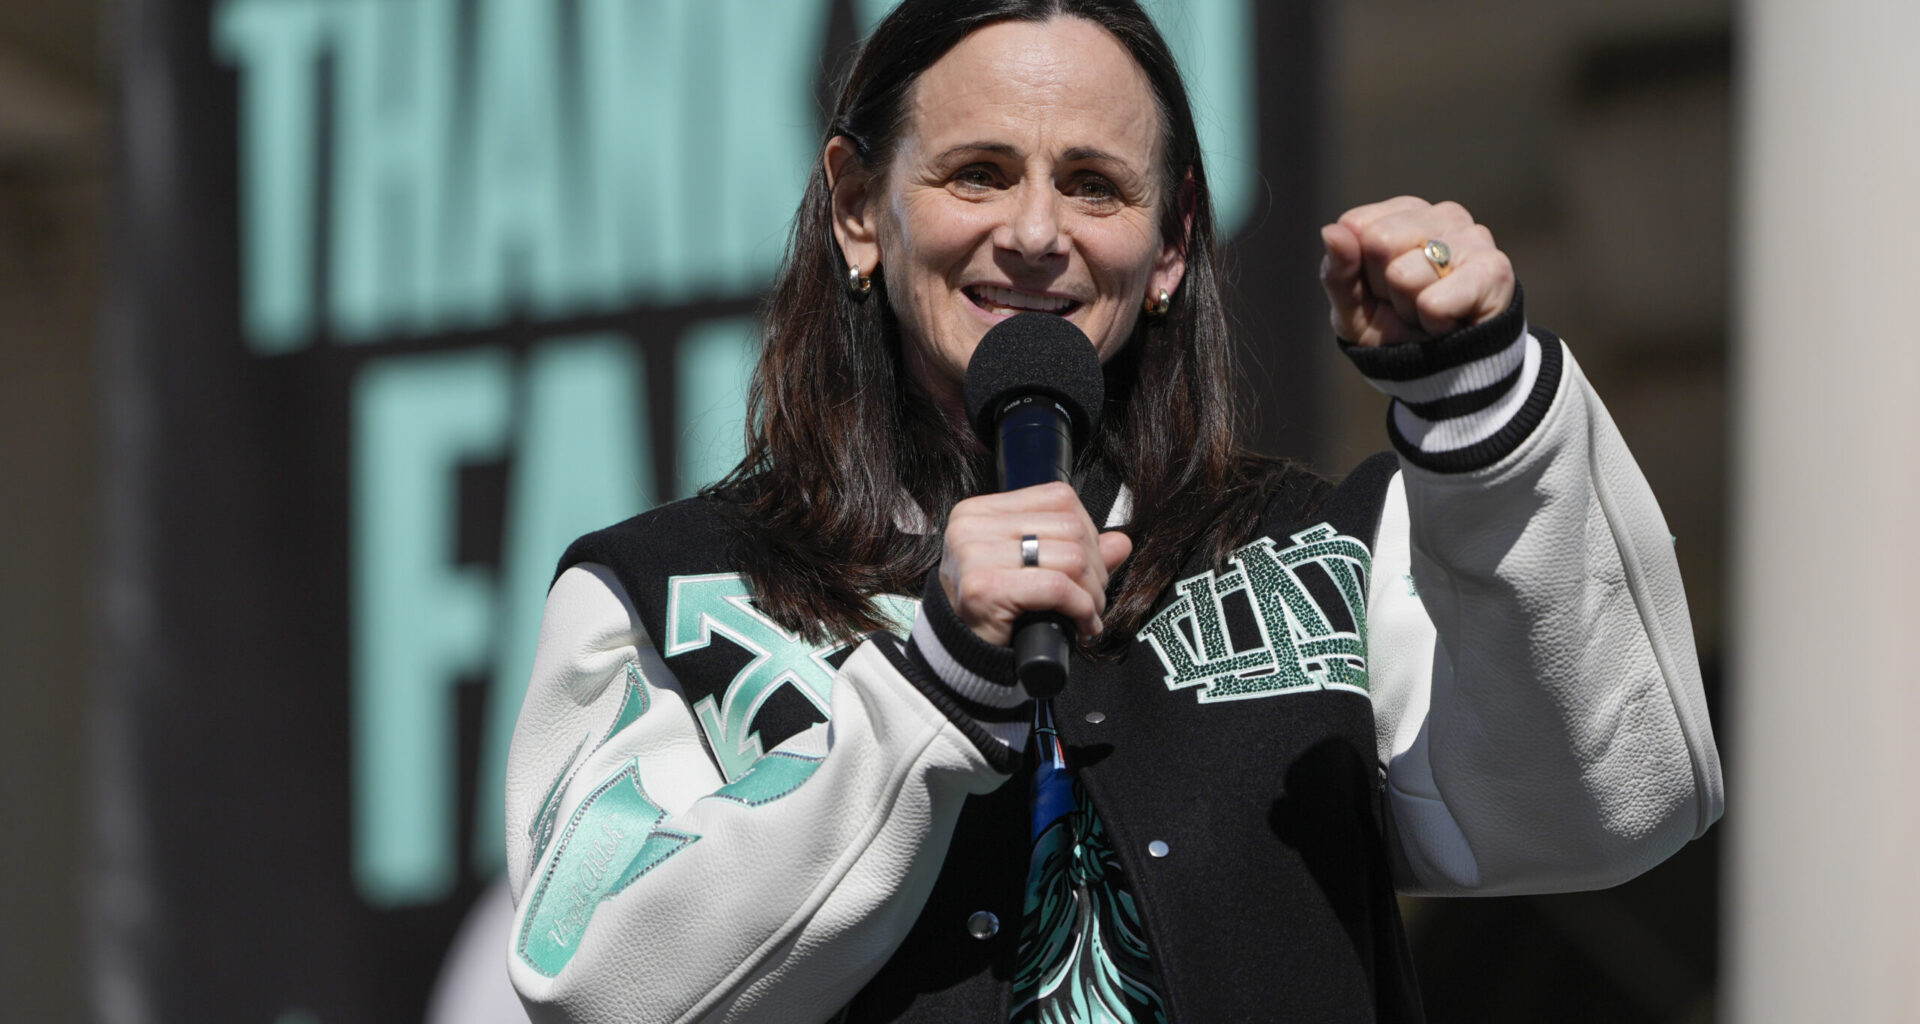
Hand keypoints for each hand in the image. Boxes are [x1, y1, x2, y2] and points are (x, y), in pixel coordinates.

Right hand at [939, 481, 1132, 646]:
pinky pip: (1057, 587)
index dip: (1088, 532)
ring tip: (1087, 612)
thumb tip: (1120, 541)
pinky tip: (1081, 625)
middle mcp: (972, 526)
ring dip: (1092, 592)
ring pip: (1070, 557)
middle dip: (1095, 567)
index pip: (1058, 498)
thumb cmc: (993, 612)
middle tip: (1092, 597)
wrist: (963, 656)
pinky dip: (1081, 608)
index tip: (1089, 565)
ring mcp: (974, 555)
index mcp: (980, 511)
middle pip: (1069, 527)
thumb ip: (1075, 551)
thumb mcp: (1033, 571)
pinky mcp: (984, 587)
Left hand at [1320, 196, 1515, 346]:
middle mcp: (1443, 215)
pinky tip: (1451, 321)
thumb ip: (1338, 272)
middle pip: (1378, 242)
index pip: (1355, 225)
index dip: (1360, 269)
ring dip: (1410, 309)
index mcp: (1404, 214)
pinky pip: (1434, 302)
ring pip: (1404, 275)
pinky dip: (1433, 323)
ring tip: (1431, 312)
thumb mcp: (1353, 308)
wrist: (1446, 372)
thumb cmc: (1397, 329)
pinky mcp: (1494, 269)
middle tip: (1409, 302)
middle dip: (1385, 287)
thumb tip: (1332, 231)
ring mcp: (1473, 237)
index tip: (1383, 288)